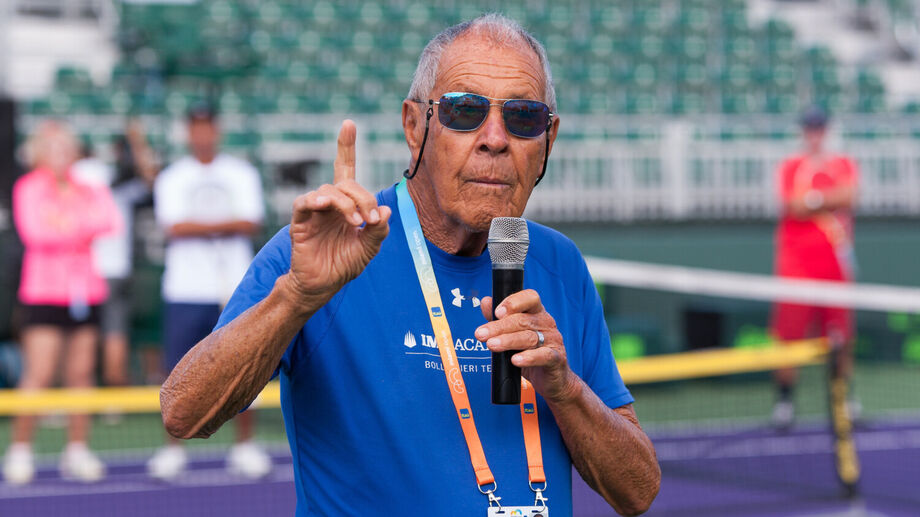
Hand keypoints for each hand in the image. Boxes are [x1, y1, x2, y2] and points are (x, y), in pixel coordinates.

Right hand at [283, 120, 390, 308]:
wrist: (322, 285)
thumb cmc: (344, 265)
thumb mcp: (369, 248)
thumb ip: (379, 230)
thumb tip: (385, 210)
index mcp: (346, 204)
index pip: (345, 169)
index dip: (346, 147)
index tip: (349, 124)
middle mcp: (329, 203)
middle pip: (346, 182)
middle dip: (363, 197)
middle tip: (371, 219)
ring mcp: (314, 211)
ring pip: (329, 190)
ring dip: (346, 204)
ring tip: (355, 223)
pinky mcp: (300, 221)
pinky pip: (305, 202)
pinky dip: (316, 200)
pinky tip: (325, 205)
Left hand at [475, 290, 579, 402]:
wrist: (550, 378)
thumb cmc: (530, 352)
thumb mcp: (513, 334)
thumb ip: (499, 318)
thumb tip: (486, 302)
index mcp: (537, 312)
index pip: (530, 298)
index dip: (513, 302)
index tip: (496, 312)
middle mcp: (547, 323)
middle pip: (523, 320)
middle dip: (499, 327)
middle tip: (481, 334)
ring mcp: (553, 340)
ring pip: (529, 337)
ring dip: (508, 341)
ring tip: (491, 345)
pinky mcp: (557, 359)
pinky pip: (543, 356)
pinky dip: (529, 358)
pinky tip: (515, 360)